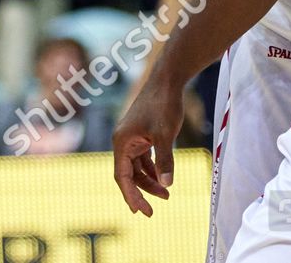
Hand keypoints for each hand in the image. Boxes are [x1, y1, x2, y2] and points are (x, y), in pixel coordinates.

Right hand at [112, 74, 184, 216]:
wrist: (168, 79)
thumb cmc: (164, 104)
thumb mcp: (166, 134)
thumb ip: (165, 160)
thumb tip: (166, 184)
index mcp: (122, 143)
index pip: (122, 177)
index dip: (131, 196)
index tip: (142, 211)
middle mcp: (123, 141)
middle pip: (128, 174)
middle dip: (141, 191)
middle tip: (152, 211)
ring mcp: (132, 137)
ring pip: (137, 167)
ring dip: (149, 181)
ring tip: (166, 195)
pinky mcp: (142, 134)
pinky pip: (144, 158)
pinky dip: (153, 168)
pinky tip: (164, 178)